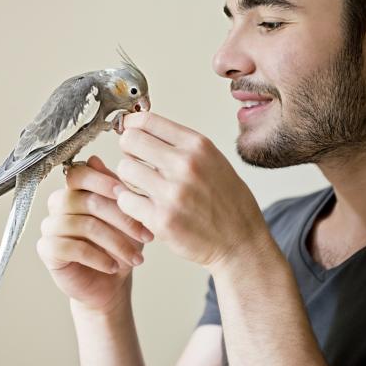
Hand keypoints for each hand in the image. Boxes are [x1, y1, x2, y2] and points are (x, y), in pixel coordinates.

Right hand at [36, 156, 152, 312]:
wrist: (111, 284)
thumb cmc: (119, 245)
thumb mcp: (126, 215)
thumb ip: (115, 189)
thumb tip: (96, 159)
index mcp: (76, 190)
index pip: (79, 173)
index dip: (103, 181)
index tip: (128, 195)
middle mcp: (58, 204)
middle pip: (85, 201)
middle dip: (121, 218)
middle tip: (146, 235)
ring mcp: (50, 226)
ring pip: (82, 225)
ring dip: (115, 242)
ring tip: (136, 258)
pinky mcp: (47, 249)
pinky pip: (70, 248)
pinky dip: (97, 258)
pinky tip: (114, 267)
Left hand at [114, 112, 270, 271]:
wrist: (241, 244)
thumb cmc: (228, 204)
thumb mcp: (213, 161)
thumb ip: (181, 146)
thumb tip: (142, 129)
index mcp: (198, 146)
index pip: (147, 121)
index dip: (131, 125)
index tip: (127, 131)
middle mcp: (185, 165)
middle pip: (130, 140)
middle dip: (128, 150)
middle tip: (135, 161)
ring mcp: (172, 193)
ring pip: (124, 169)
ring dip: (127, 179)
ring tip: (141, 187)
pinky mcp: (161, 219)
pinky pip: (125, 200)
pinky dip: (129, 203)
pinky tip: (142, 206)